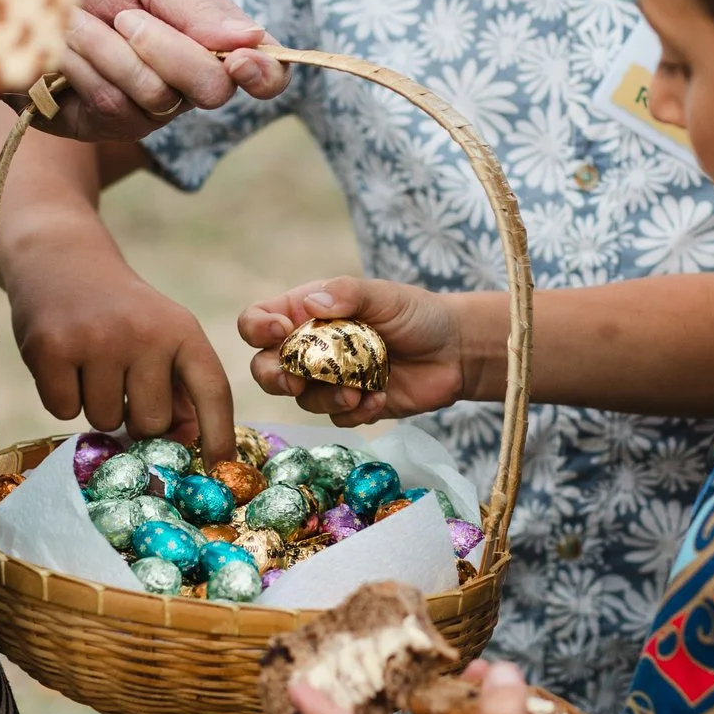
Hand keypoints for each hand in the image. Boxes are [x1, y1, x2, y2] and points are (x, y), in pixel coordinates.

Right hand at [6, 227, 236, 458]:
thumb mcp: (162, 334)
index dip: (219, 434)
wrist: (60, 258)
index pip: (212, 391)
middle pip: (151, 423)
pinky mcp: (50, 348)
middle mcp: (144, 333)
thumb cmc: (119, 312)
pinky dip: (62, 398)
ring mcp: (95, 340)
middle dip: (137, 418)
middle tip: (123, 383)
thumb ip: (181, 388)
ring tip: (91, 364)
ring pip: (105, 421)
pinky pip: (64, 412)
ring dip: (97, 406)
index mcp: (181, 329)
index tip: (218, 469)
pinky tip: (64, 363)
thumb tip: (192, 446)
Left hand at [43, 0, 287, 140]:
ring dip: (110, 48)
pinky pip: (111, 104)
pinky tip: (63, 45)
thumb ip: (197, 4)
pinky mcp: (102, 126)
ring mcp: (147, 111)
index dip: (264, 73)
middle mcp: (186, 84)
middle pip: (211, 90)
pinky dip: (83, 64)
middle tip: (126, 16)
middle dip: (167, 47)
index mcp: (211, 42)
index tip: (241, 60)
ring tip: (80, 20)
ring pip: (156, 96)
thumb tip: (254, 40)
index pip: (266, 74)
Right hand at [239, 277, 487, 425]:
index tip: (279, 331)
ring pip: (301, 398)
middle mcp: (310, 348)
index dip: (257, 329)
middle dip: (274, 377)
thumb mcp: (384, 295)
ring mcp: (329, 379)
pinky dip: (354, 412)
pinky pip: (335, 418)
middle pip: (265, 368)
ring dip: (325, 397)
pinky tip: (380, 397)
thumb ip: (348, 294)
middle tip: (295, 381)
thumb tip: (312, 303)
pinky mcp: (351, 405)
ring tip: (357, 391)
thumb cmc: (417, 314)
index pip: (257, 321)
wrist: (456, 351)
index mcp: (307, 313)